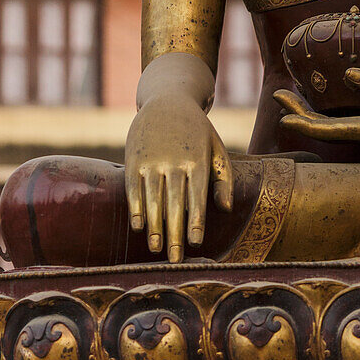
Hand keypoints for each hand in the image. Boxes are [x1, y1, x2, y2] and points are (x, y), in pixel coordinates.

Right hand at [125, 97, 231, 262]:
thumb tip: (226, 209)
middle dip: (174, 234)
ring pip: (153, 199)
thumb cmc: (197, 130)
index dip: (196, 221)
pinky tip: (139, 227)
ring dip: (154, 227)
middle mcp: (175, 161)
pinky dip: (136, 208)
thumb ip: (224, 178)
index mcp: (198, 159)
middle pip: (174, 204)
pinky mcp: (134, 159)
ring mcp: (152, 160)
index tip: (196, 243)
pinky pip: (134, 188)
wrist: (167, 99)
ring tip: (157, 249)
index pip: (197, 196)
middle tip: (175, 260)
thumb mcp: (216, 147)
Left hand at [274, 69, 359, 154]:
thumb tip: (348, 73)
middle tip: (276, 95)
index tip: (282, 118)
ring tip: (287, 93)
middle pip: (320, 128)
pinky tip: (316, 96)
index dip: (303, 125)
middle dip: (297, 113)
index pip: (327, 131)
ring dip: (306, 110)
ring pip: (327, 123)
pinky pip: (339, 117)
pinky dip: (322, 108)